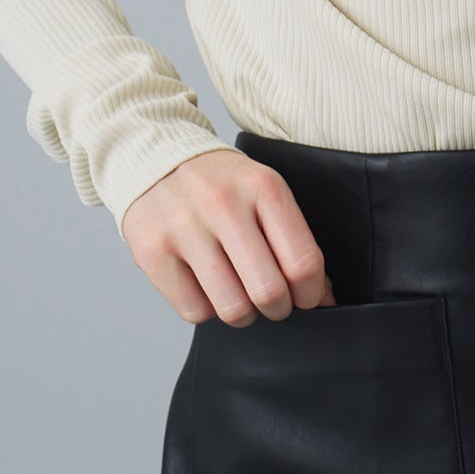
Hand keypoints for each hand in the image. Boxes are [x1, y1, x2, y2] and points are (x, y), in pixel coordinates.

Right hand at [120, 149, 337, 326]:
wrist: (158, 160)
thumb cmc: (222, 185)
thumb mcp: (264, 191)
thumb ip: (294, 239)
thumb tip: (321, 297)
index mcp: (263, 187)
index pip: (303, 262)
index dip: (311, 294)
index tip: (305, 297)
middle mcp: (223, 204)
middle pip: (269, 292)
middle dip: (278, 308)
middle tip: (272, 301)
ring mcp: (185, 228)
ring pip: (232, 309)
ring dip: (243, 313)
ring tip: (238, 292)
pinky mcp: (153, 252)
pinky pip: (195, 312)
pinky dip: (206, 308)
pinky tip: (204, 283)